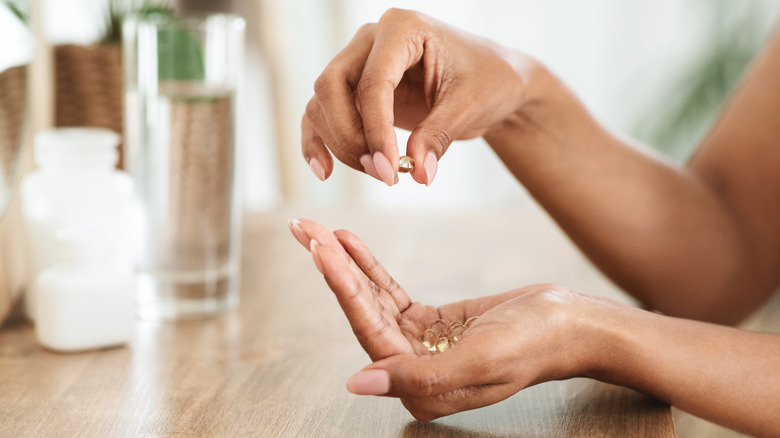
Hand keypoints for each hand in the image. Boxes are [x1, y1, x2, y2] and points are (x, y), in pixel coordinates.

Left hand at [288, 218, 602, 419]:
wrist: (569, 326)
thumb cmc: (533, 345)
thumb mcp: (479, 360)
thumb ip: (418, 377)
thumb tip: (357, 383)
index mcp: (420, 388)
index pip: (368, 330)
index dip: (341, 287)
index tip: (318, 248)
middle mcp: (413, 371)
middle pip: (361, 312)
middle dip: (332, 269)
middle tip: (304, 229)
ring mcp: (420, 346)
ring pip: (371, 300)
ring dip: (346, 264)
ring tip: (320, 229)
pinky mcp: (431, 324)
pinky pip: (391, 293)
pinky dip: (370, 267)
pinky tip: (351, 244)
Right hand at [302, 8, 538, 185]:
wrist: (494, 82)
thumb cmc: (488, 80)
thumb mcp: (470, 106)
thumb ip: (439, 136)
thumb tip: (419, 174)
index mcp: (403, 28)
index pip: (373, 81)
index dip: (376, 130)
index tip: (389, 169)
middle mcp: (371, 40)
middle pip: (332, 87)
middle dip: (351, 137)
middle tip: (383, 174)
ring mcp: (358, 63)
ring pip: (323, 103)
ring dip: (342, 144)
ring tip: (379, 174)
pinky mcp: (355, 91)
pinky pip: (322, 114)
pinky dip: (319, 142)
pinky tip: (325, 171)